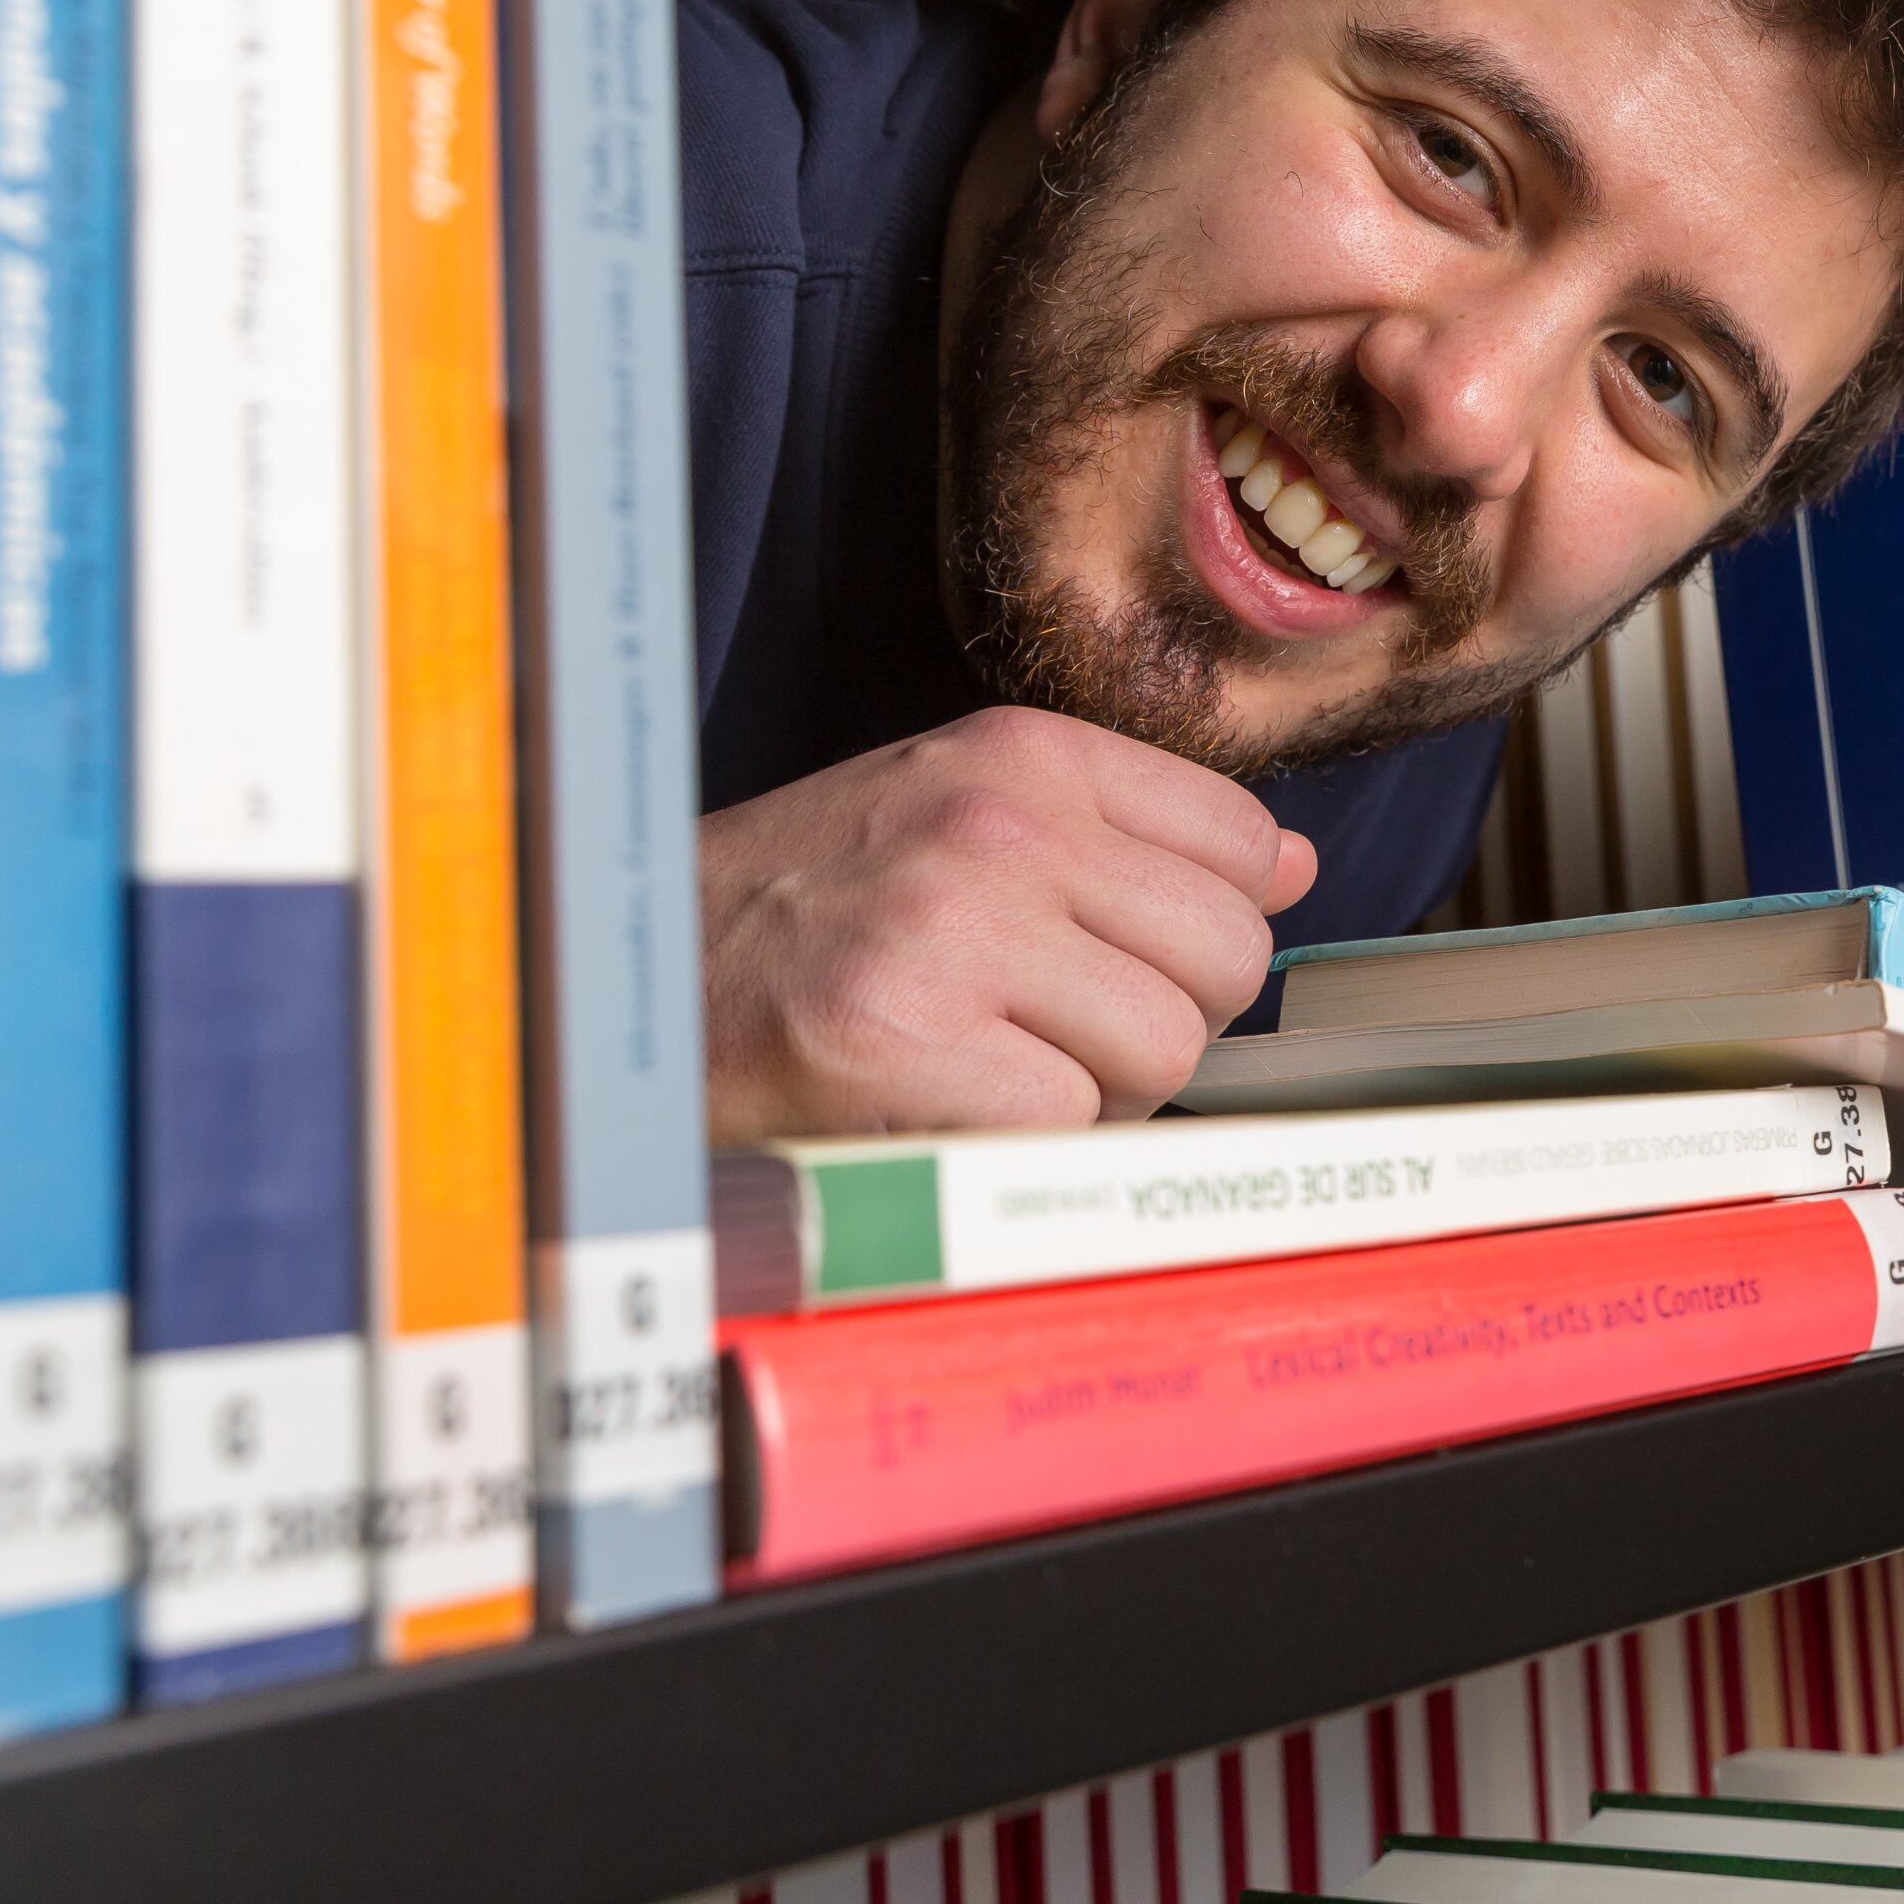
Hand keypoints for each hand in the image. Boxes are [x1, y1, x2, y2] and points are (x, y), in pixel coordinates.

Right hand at [697, 707, 1320, 1139]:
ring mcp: (951, 929)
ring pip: (1165, 1048)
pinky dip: (1020, 1148)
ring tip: (984, 1068)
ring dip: (1095, 1093)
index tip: (1122, 960)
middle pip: (1226, 956)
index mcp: (1020, 755)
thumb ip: (1123, 837)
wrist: (615, 985)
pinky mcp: (903, 1044)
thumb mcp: (957, 821)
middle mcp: (996, 823)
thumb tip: (1288, 868)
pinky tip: (937, 1111)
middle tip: (1048, 1034)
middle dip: (1163, 1021)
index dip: (1201, 930)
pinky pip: (1072, 1124)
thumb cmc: (798, 921)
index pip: (1240, 842)